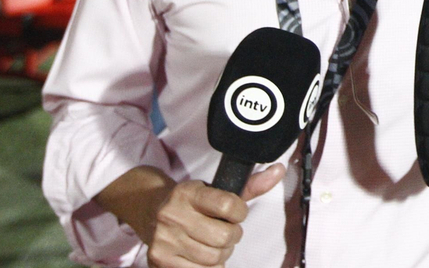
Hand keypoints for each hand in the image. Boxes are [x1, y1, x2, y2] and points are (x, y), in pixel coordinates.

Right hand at [142, 167, 284, 267]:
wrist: (148, 209)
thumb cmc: (191, 202)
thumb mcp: (216, 189)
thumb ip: (250, 185)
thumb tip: (279, 170)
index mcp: (189, 193)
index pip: (228, 206)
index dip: (240, 213)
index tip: (235, 212)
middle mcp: (173, 215)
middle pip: (224, 237)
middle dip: (232, 236)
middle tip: (225, 231)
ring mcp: (164, 239)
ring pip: (213, 258)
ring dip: (221, 253)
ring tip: (214, 244)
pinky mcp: (159, 260)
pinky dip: (209, 267)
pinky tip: (202, 256)